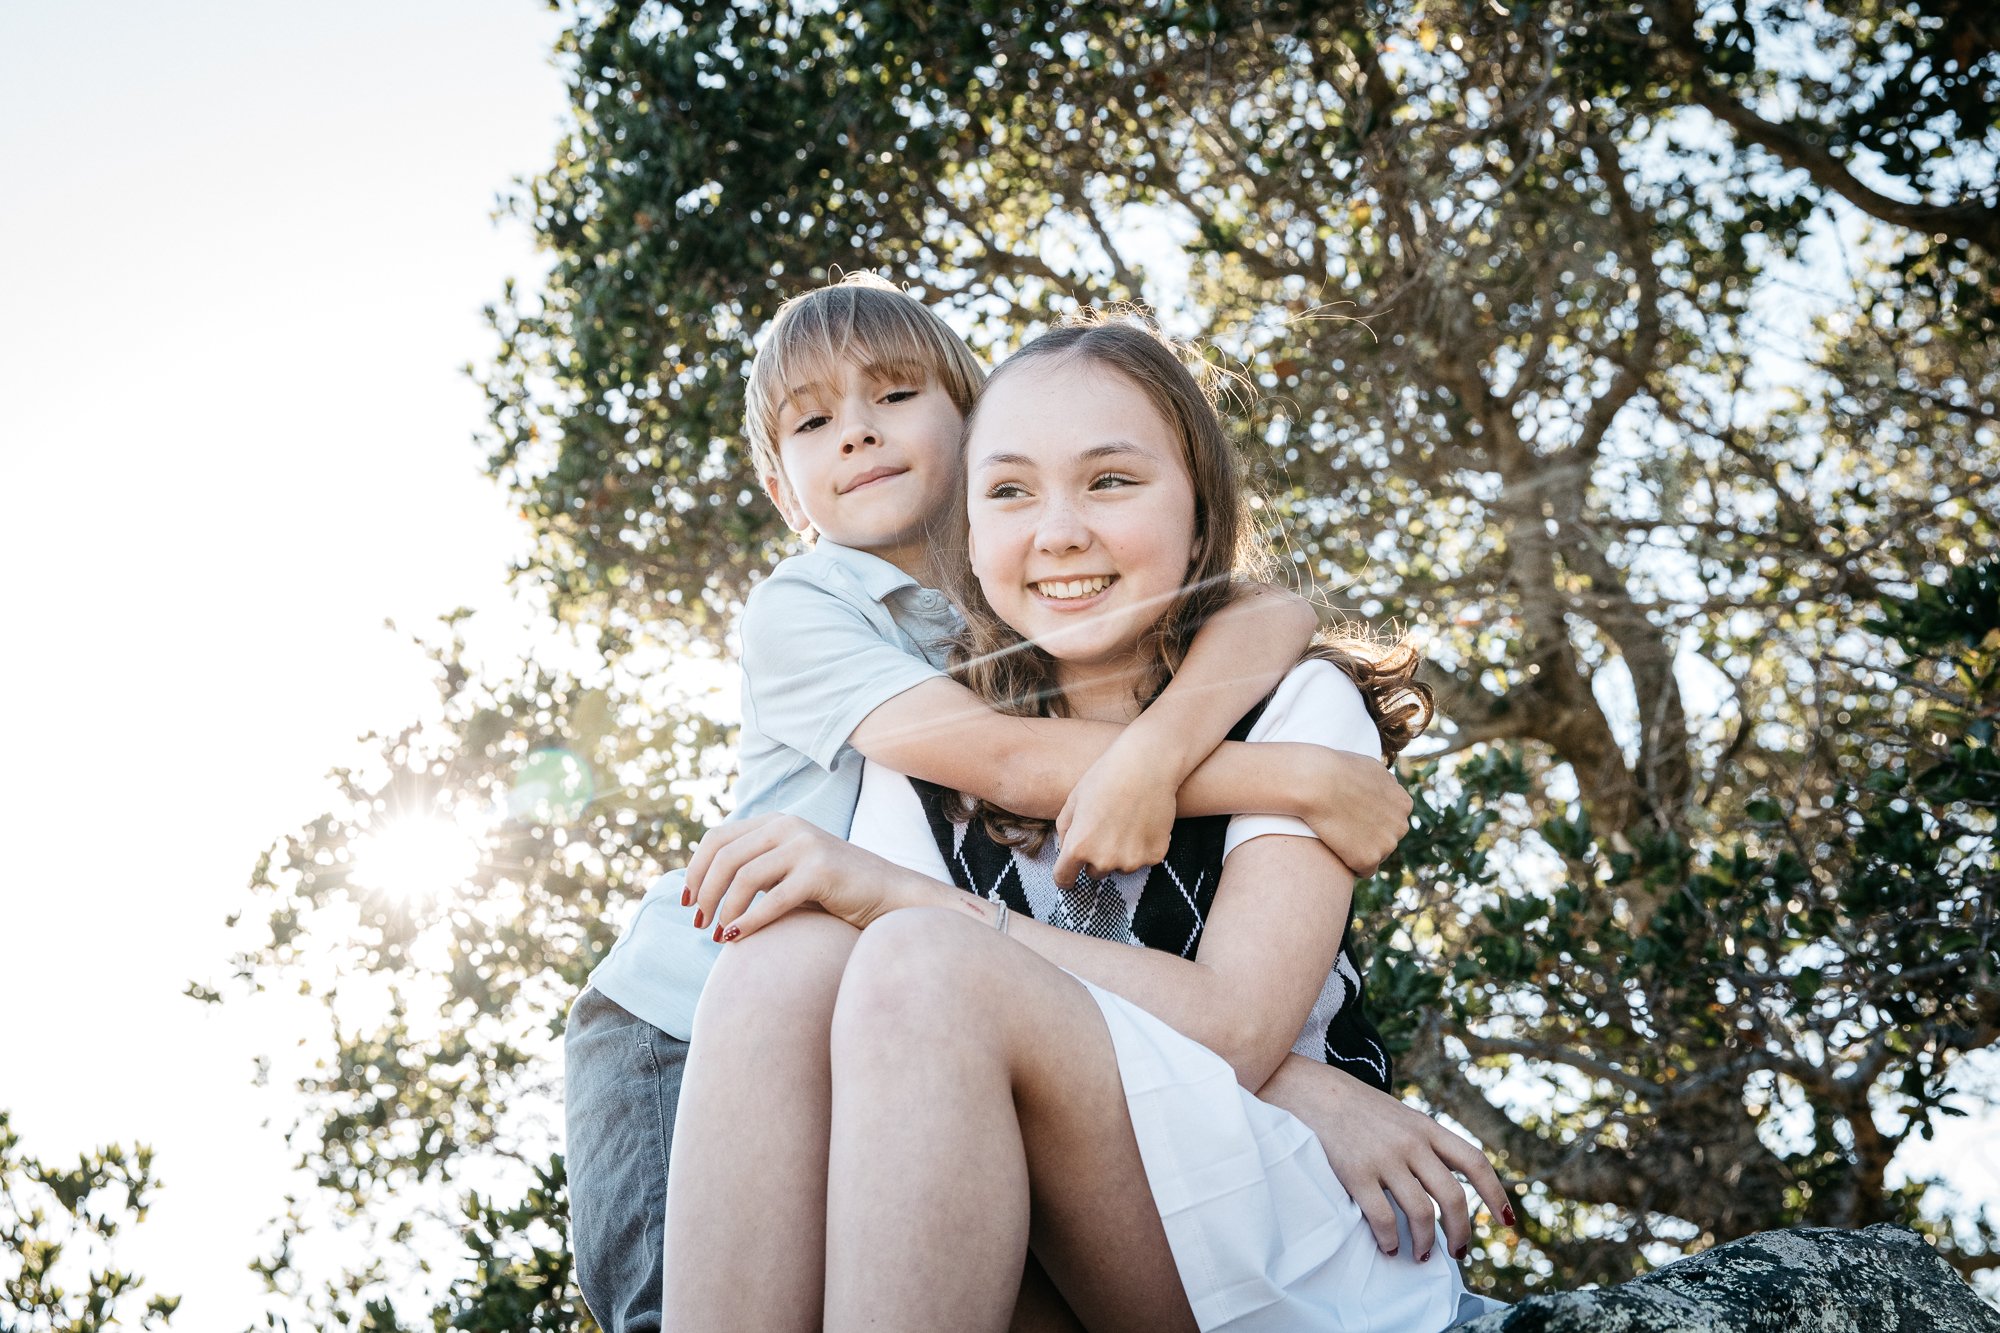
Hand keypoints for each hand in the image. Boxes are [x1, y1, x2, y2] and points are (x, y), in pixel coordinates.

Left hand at [683, 814, 937, 940]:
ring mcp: (806, 845)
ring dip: (723, 910)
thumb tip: (703, 890)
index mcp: (777, 822)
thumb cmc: (836, 891)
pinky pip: (772, 899)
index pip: (717, 838)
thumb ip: (756, 868)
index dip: (695, 870)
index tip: (687, 901)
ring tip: (718, 934)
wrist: (890, 895)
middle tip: (698, 923)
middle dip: (704, 892)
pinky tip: (736, 938)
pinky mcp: (821, 871)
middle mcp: (789, 826)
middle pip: (725, 856)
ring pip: (743, 876)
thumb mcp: (790, 870)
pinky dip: (748, 921)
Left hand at [1053, 731, 1178, 886]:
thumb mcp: (1073, 801)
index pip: (1064, 878)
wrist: (1146, 765)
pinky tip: (1143, 822)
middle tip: (1105, 830)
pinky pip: (1143, 859)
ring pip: (1120, 867)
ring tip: (1126, 821)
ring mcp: (1131, 860)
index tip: (1068, 877)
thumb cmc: (1105, 778)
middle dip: (1095, 858)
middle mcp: (1104, 860)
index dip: (1065, 878)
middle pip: (1094, 873)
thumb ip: (1065, 830)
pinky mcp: (1155, 856)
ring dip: (1120, 853)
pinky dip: (1142, 846)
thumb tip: (1066, 850)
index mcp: (1078, 847)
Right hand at [1256, 1054, 1512, 1260]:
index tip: (1506, 1221)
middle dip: (1461, 1232)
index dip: (1496, 1194)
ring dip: (1425, 1243)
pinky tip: (1389, 1247)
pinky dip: (1390, 1240)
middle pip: (1453, 1196)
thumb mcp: (1400, 1116)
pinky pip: (1383, 1218)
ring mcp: (1384, 1158)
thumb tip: (1448, 1182)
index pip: (1474, 1162)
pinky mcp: (1356, 1173)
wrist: (1312, 1091)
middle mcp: (1411, 1143)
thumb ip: (1424, 1142)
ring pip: (1421, 1213)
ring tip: (1420, 1255)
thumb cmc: (1356, 1108)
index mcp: (1426, 1127)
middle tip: (1458, 1252)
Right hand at [1302, 750, 1413, 876]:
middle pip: (1387, 839)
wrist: (1316, 783)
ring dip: (1359, 850)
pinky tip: (1337, 852)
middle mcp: (1401, 825)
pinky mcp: (1369, 859)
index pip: (1392, 819)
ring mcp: (1387, 844)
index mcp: (1403, 803)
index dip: (1371, 818)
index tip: (1352, 814)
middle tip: (1342, 826)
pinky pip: (1364, 871)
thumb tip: (1391, 788)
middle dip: (1369, 836)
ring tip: (1337, 836)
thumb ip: (1385, 784)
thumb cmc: (1336, 770)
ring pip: (1376, 855)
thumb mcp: (1372, 768)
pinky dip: (1351, 865)